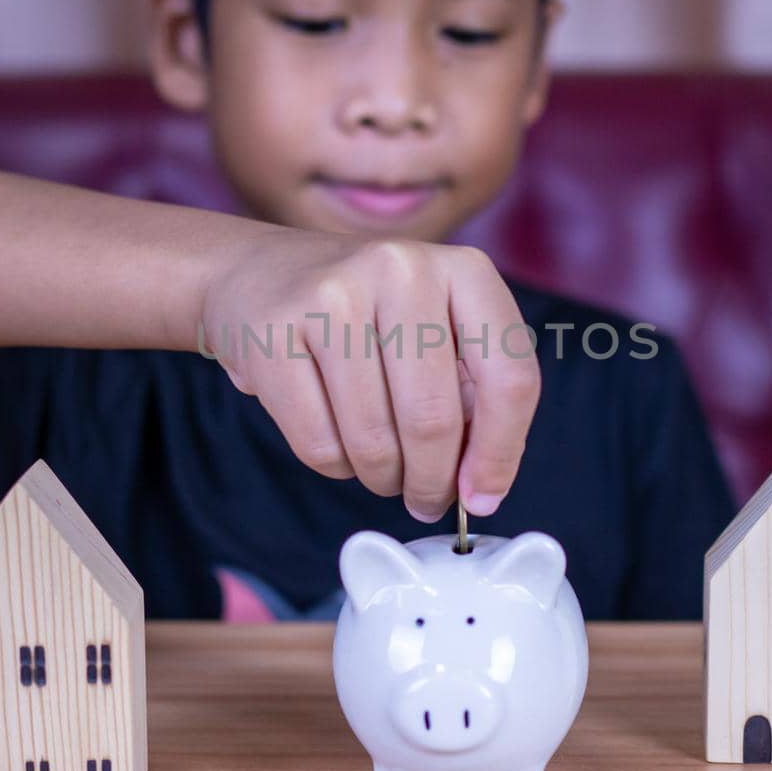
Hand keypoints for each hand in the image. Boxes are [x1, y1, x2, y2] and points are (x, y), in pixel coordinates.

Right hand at [200, 231, 539, 521]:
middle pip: (435, 419)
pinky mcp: (273, 336)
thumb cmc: (370, 317)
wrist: (261, 274)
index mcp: (463, 270)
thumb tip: (481, 489)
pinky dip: (337, 466)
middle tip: (425, 500)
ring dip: (383, 478)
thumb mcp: (440, 331)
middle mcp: (400, 271)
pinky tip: (338, 441)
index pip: (510, 378)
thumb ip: (475, 396)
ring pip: (374, 442)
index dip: (500, 453)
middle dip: (433, 482)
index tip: (482, 497)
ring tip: (381, 467)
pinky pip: (320, 445)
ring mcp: (331, 298)